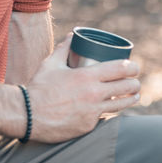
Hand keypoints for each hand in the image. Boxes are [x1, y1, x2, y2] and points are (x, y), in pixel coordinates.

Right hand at [22, 36, 140, 142]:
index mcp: (87, 76)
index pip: (121, 69)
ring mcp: (92, 112)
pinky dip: (107, 112)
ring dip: (131, 99)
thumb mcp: (51, 64)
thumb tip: (72, 36)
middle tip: (135, 82)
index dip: (133, 67)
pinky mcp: (88, 126)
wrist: (27, 115)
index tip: (135, 68)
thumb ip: (64, 48)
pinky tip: (111, 109)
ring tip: (134, 95)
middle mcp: (94, 94)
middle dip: (135, 84)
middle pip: (127, 87)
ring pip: (121, 104)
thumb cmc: (39, 87)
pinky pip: (103, 117)